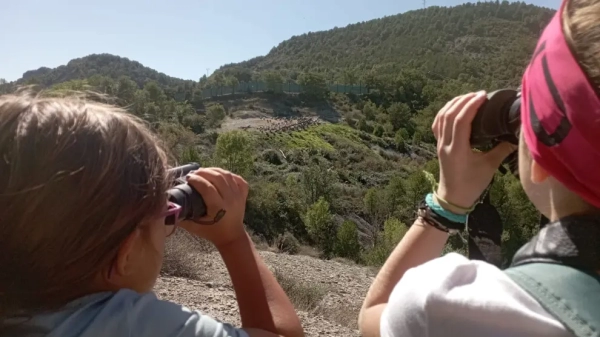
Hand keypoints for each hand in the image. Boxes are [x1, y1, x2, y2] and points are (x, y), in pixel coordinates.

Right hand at [179, 168, 248, 246]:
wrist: (231, 236)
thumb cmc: (211, 232)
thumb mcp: (194, 227)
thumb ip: (181, 217)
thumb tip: (166, 206)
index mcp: (218, 208)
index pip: (207, 187)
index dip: (196, 180)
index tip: (187, 178)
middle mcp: (230, 200)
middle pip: (218, 178)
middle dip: (204, 172)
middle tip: (194, 173)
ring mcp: (239, 196)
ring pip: (227, 175)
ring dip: (214, 170)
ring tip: (203, 171)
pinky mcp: (243, 195)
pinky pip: (238, 179)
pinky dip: (228, 174)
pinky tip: (219, 175)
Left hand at [432, 91, 516, 211]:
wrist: (453, 198)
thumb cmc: (472, 184)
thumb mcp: (490, 167)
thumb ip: (502, 149)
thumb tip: (517, 135)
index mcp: (458, 149)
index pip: (461, 121)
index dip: (471, 105)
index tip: (484, 96)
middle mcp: (446, 144)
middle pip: (449, 115)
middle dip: (463, 100)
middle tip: (479, 94)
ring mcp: (440, 144)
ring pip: (441, 117)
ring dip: (453, 104)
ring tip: (468, 96)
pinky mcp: (439, 144)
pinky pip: (438, 124)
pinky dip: (445, 112)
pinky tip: (455, 107)